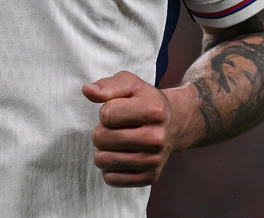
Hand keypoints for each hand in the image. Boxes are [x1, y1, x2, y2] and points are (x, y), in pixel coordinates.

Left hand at [82, 70, 177, 186]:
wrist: (174, 123)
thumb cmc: (146, 101)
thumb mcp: (130, 84)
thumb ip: (108, 85)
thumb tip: (88, 91)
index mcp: (153, 111)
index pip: (106, 115)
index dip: (105, 111)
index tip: (116, 110)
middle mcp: (156, 138)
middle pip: (102, 139)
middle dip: (101, 131)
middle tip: (113, 128)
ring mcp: (154, 160)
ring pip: (104, 161)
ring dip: (103, 150)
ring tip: (115, 142)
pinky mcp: (150, 177)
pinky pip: (111, 179)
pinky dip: (110, 168)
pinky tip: (121, 155)